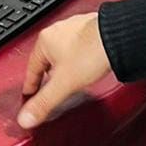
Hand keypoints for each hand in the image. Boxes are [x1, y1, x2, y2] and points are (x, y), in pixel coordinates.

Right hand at [18, 12, 109, 128]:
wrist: (118, 37)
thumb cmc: (92, 53)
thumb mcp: (63, 84)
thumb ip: (44, 102)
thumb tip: (27, 117)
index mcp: (46, 40)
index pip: (31, 67)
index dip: (31, 84)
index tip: (30, 92)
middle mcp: (60, 30)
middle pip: (47, 57)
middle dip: (48, 73)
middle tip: (49, 86)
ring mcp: (77, 28)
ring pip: (65, 50)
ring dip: (65, 64)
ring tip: (69, 77)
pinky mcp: (93, 29)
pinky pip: (81, 46)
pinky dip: (80, 56)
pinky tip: (87, 64)